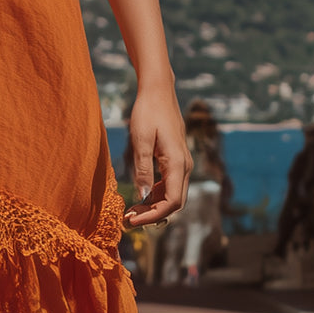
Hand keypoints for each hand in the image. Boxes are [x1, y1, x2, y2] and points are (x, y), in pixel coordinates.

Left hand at [124, 86, 191, 226]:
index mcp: (177, 162)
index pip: (172, 202)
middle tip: (128, 220)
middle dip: (153, 215)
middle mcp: (184, 166)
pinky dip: (156, 196)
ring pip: (173, 196)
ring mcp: (182, 164)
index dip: (154, 216)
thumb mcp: (140, 140)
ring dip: (154, 207)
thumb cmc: (147, 112)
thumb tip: (143, 196)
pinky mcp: (176, 161)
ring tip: (131, 211)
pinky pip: (170, 186)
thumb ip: (143, 169)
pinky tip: (139, 198)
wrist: (158, 91)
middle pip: (175, 203)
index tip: (133, 221)